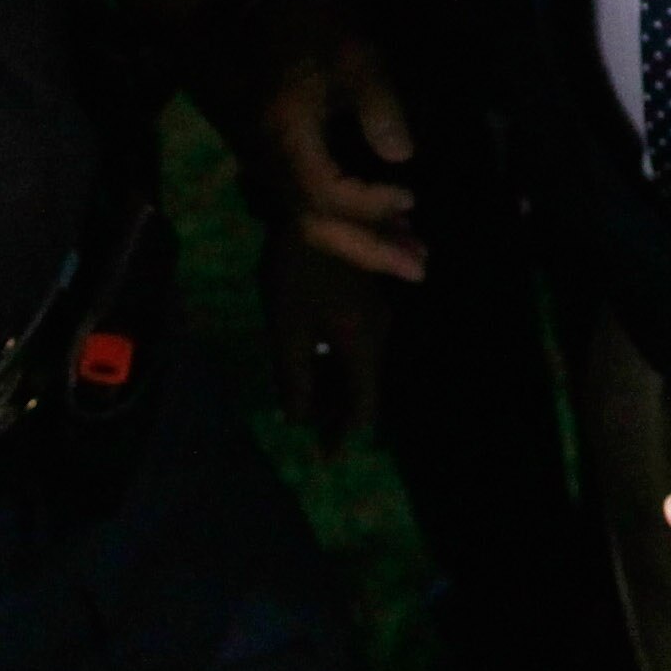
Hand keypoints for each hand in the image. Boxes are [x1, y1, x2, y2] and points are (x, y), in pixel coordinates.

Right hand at [253, 0, 424, 281]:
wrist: (254, 6)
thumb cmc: (309, 27)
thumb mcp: (355, 56)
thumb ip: (380, 107)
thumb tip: (403, 157)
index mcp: (289, 140)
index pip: (327, 196)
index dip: (370, 206)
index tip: (413, 199)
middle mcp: (272, 162)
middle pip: (316, 225)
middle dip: (368, 250)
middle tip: (418, 270)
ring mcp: (270, 163)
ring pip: (311, 220)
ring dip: (361, 240)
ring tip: (410, 254)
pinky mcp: (278, 158)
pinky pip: (310, 202)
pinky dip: (347, 219)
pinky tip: (384, 221)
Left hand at [263, 225, 394, 449]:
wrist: (318, 213)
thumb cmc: (299, 275)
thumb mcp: (288, 331)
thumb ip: (295, 380)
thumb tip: (300, 419)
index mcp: (363, 346)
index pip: (365, 407)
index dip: (346, 435)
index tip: (328, 457)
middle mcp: (382, 334)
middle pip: (368, 388)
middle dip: (341, 414)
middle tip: (313, 432)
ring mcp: (380, 315)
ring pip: (365, 365)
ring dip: (340, 387)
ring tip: (312, 402)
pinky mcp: (372, 299)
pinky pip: (362, 345)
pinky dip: (343, 363)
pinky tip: (319, 365)